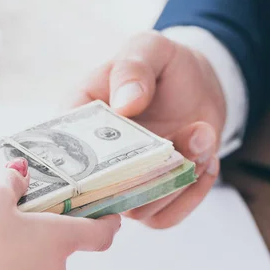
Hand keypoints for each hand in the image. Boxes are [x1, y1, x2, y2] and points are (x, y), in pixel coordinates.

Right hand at [0, 158, 120, 269]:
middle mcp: (55, 265)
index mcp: (62, 239)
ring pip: (27, 253)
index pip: (101, 233)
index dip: (109, 221)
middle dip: (39, 220)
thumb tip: (18, 173)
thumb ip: (9, 181)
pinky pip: (4, 267)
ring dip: (7, 236)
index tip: (110, 212)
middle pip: (58, 239)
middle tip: (18, 203)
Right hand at [70, 31, 224, 227]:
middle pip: (102, 194)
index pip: (62, 155)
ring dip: (177, 179)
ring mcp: (123, 187)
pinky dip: (191, 196)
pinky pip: (165, 219)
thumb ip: (133, 69)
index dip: (82, 163)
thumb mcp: (147, 50)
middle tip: (191, 132)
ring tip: (202, 137)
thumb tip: (126, 105)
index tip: (128, 144)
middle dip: (150, 170)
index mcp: (78, 125)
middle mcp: (95, 165)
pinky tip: (206, 161)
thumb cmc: (160, 66)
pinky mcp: (152, 200)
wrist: (196, 86)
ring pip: (138, 210)